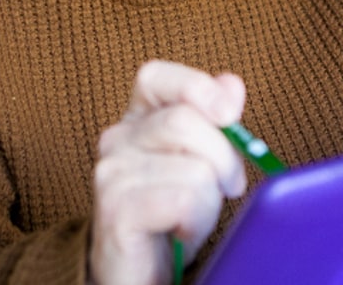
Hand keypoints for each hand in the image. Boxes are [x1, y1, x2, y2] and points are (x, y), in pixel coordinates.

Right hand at [90, 61, 246, 284]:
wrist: (137, 275)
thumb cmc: (171, 216)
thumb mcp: (200, 162)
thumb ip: (214, 121)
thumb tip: (231, 83)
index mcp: (137, 120)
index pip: (155, 77)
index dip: (196, 87)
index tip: (229, 114)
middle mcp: (116, 140)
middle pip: (187, 121)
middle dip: (223, 159)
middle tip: (223, 188)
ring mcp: (111, 173)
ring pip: (195, 168)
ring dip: (210, 201)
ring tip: (191, 218)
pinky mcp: (116, 209)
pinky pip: (184, 200)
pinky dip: (197, 222)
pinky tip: (181, 233)